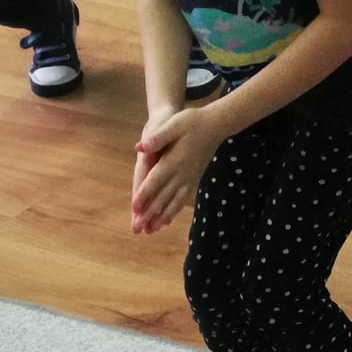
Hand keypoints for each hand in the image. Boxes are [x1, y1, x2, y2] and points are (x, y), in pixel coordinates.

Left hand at [131, 106, 222, 234]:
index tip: (134, 208)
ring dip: (162, 216)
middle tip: (138, 228)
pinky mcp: (194, 180)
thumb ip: (158, 136)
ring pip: (174, 201)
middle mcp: (182, 173)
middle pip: (163, 196)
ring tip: (152, 230)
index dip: (145, 194)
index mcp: (174, 160)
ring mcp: (190, 178)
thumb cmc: (193, 122)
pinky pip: (183, 199)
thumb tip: (140, 147)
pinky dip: (174, 211)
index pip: (156, 180)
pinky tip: (167, 220)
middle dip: (150, 213)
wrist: (216, 126)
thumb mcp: (175, 123)